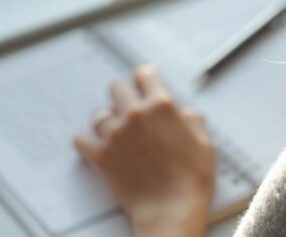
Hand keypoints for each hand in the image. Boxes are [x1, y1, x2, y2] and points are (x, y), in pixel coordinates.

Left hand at [74, 65, 214, 236]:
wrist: (170, 211)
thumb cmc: (191, 180)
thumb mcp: (204, 142)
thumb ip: (192, 119)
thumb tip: (182, 112)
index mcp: (161, 106)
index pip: (144, 74)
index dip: (146, 81)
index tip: (145, 88)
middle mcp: (135, 114)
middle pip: (116, 88)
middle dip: (123, 97)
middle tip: (130, 112)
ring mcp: (115, 134)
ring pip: (99, 113)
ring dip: (107, 120)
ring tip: (116, 133)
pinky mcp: (100, 156)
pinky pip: (81, 139)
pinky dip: (87, 142)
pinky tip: (96, 146)